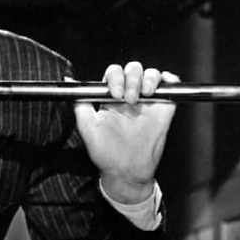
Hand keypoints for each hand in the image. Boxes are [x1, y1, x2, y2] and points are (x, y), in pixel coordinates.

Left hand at [73, 61, 179, 203]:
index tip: (114, 94)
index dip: (115, 78)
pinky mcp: (164, 109)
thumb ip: (80, 103)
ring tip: (144, 95)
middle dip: (131, 79)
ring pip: (151, 74)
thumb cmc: (105, 152)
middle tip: (129, 98)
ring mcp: (148, 102)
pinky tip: (159, 87)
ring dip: (148, 78)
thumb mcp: (87, 126)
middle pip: (133, 69)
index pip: (114, 73)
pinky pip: (170, 86)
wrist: (126, 170)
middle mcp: (130, 96)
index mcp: (111, 98)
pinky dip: (169, 79)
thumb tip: (68, 81)